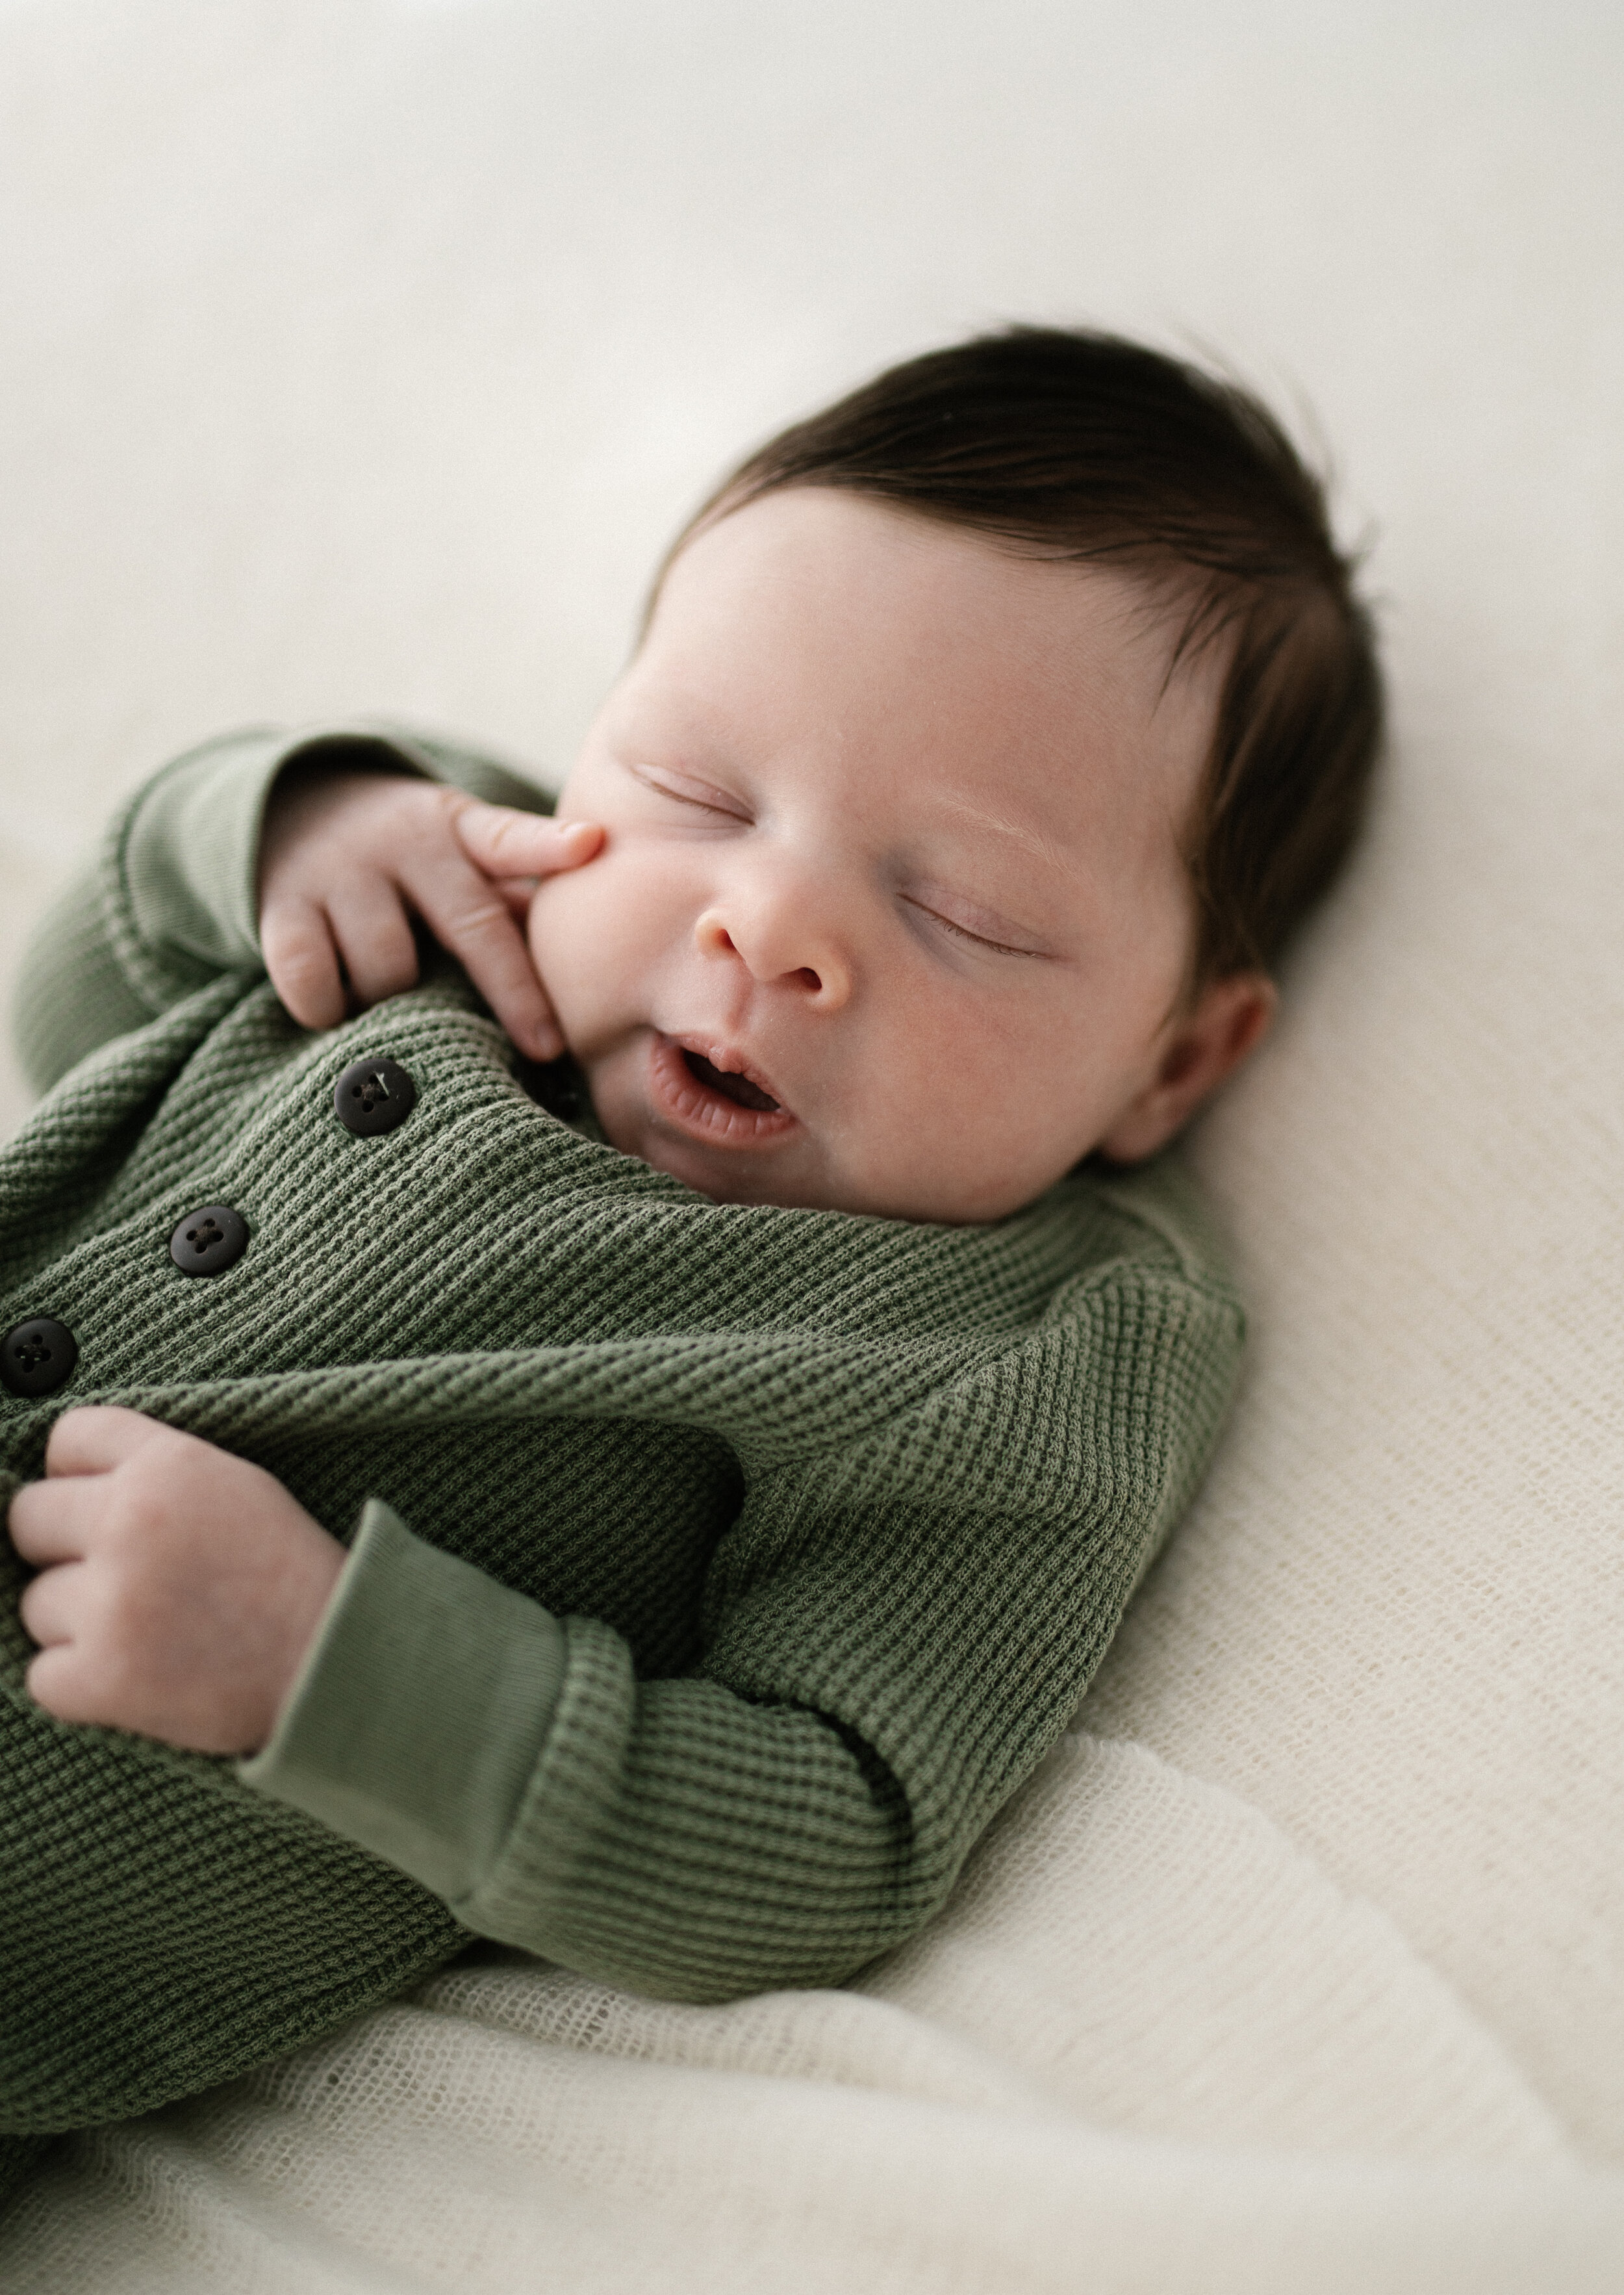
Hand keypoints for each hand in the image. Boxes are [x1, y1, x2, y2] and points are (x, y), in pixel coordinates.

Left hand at [9, 1407, 345, 1754]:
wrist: (337, 1663)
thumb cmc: (288, 1575)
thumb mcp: (235, 1485)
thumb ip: (150, 1470)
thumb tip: (59, 1479)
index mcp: (169, 1465)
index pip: (68, 1436)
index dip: (79, 1474)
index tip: (98, 1502)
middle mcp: (132, 1523)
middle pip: (28, 1518)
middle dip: (64, 1548)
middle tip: (121, 1575)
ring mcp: (112, 1602)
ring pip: (33, 1603)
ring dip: (78, 1622)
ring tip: (149, 1630)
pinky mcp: (102, 1676)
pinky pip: (42, 1675)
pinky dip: (81, 1682)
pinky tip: (139, 1672)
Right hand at [258, 767, 603, 1060]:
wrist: (293, 807)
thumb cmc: (409, 860)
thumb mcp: (460, 855)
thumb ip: (512, 897)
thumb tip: (580, 965)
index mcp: (459, 831)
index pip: (508, 836)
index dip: (548, 846)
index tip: (590, 845)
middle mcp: (403, 846)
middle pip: (468, 924)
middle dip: (511, 990)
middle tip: (545, 1047)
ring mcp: (340, 873)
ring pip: (389, 967)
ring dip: (399, 1000)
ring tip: (395, 998)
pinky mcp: (282, 907)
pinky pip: (312, 981)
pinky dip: (328, 1009)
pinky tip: (337, 1008)